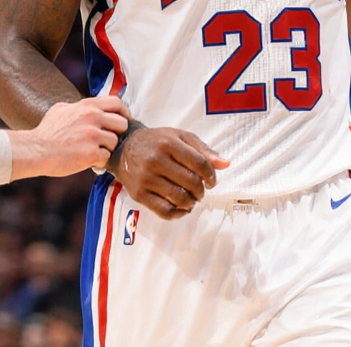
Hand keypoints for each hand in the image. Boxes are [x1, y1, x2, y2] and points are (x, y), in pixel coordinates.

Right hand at [10, 96, 129, 179]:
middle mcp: (92, 117)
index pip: (117, 103)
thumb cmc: (46, 132)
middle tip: (107, 142)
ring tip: (92, 153)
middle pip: (122, 124)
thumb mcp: (60, 110)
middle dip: (117, 134)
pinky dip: (99, 162)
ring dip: (106, 150)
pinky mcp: (91, 153)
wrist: (35, 150)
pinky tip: (88, 162)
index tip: (122, 122)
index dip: (123, 113)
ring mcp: (92, 135)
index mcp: (86, 106)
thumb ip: (77, 107)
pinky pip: (106, 158)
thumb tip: (87, 107)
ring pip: (114, 143)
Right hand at [113, 127, 228, 219]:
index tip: (211, 181)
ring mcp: (146, 179)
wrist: (124, 148)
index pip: (199, 164)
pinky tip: (182, 208)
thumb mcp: (180, 137)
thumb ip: (203, 150)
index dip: (211, 175)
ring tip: (191, 198)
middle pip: (191, 182)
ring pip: (179, 198)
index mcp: (168, 143)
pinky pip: (165, 211)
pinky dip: (179, 213)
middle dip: (201, 190)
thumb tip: (226, 164)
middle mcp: (156, 160)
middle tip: (200, 190)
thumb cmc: (157, 142)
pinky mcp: (139, 194)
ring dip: (192, 202)